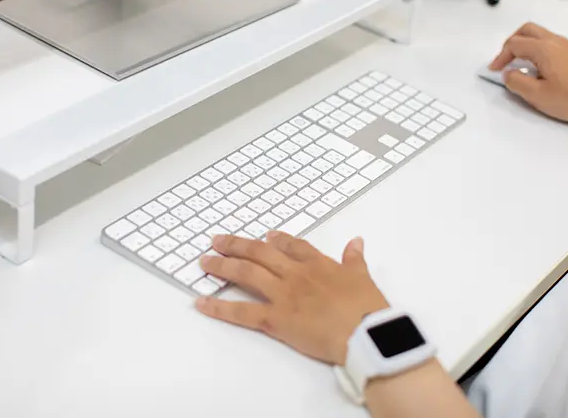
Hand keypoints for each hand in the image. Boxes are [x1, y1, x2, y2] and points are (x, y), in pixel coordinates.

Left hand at [196, 232, 389, 365]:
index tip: (266, 234)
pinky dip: (219, 307)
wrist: (364, 332)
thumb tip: (356, 241)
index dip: (277, 239)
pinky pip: (242, 312)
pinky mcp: (275, 319)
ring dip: (223, 266)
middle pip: (260, 253)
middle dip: (237, 245)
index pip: (293, 246)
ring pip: (246, 274)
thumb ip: (355, 259)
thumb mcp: (363, 277)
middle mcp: (295, 274)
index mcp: (318, 264)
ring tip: (204, 261)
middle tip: (217, 240)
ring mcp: (283, 295)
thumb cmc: (367, 307)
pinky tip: (201, 303)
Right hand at [489, 23, 567, 123]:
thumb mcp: (535, 95)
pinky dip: (538, 49)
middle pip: (527, 30)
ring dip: (525, 45)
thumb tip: (508, 73)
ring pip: (540, 34)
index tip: (494, 71)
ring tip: (519, 64)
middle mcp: (556, 41)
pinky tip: (538, 68)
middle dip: (512, 43)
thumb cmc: (567, 100)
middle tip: (505, 60)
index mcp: (544, 49)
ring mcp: (567, 45)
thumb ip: (516, 81)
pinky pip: (550, 42)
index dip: (501, 56)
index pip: (515, 44)